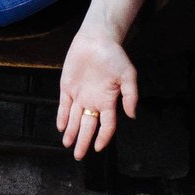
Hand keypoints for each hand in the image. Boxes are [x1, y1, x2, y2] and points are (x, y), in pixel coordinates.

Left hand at [57, 29, 138, 158]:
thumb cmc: (115, 56)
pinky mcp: (67, 87)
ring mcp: (79, 95)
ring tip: (68, 145)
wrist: (97, 39)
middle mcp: (93, 101)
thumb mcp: (128, 75)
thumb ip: (130, 95)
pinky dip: (62, 116)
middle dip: (84, 141)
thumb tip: (132, 115)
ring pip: (75, 119)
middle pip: (88, 126)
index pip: (106, 125)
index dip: (103, 137)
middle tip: (79, 156)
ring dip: (72, 133)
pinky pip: (64, 105)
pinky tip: (61, 127)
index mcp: (109, 101)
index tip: (99, 148)